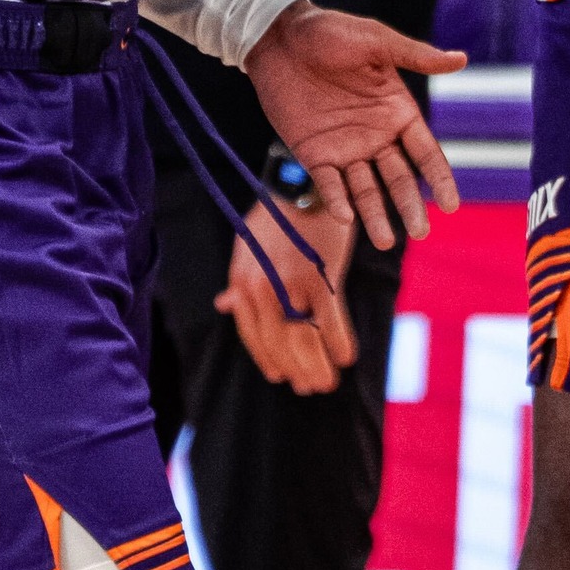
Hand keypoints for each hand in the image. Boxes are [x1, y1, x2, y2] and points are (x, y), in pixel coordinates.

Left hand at [214, 200, 357, 393]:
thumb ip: (239, 279)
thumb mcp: (248, 244)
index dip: (266, 358)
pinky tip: (345, 356)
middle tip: (309, 387)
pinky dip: (339, 346)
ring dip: (317, 369)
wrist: (305, 182)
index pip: (252, 333)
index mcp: (242, 280)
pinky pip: (331, 326)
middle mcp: (262, 287)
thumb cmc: (279, 213)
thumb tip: (224, 305)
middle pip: (278, 345)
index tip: (279, 375)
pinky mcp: (321, 279)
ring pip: (303, 344)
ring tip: (327, 381)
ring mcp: (291, 285)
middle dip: (295, 371)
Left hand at [244, 2, 463, 247]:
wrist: (278, 35)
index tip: (452, 205)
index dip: (439, 178)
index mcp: (396, 110)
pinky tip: (344, 215)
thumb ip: (415, 56)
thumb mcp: (375, 42)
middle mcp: (375, 135)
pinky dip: (336, 200)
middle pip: (398, 178)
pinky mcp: (313, 153)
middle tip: (420, 232)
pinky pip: (328, 182)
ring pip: (365, 189)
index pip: (425, 152)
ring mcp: (344, 147)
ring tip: (384, 241)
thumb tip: (461, 59)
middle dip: (409, 206)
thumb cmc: (330, 32)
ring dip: (374, 215)